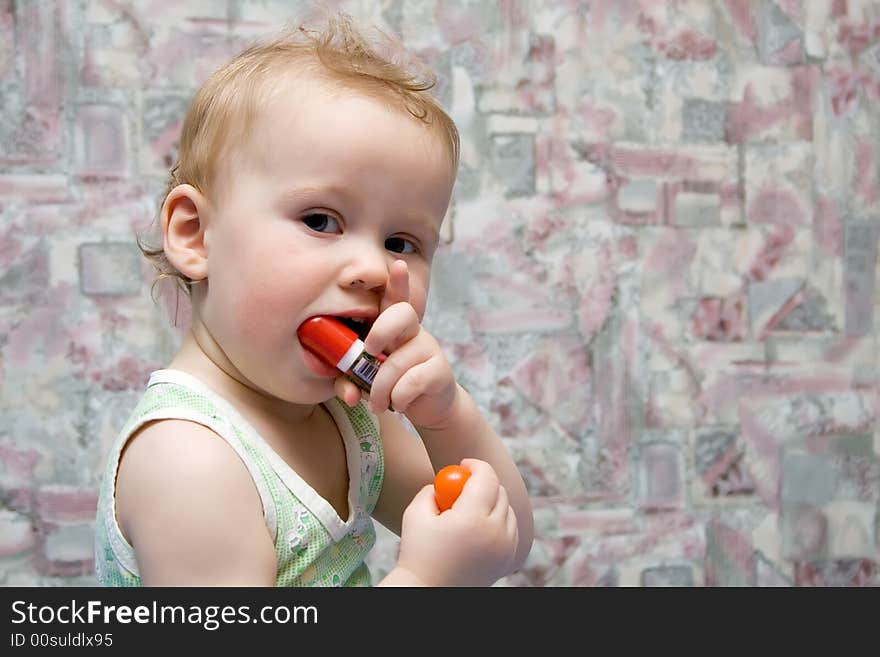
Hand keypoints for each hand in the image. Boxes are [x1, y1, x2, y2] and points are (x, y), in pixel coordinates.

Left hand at [334, 260, 457, 428]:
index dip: (398, 282)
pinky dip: (399, 397)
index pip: (395, 298)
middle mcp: (413, 331)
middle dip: (381, 330)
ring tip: (377, 403)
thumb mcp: (367, 380)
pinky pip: (413, 381)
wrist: (428, 407)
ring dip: (381, 388)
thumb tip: (348, 393)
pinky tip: (399, 404)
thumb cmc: (392, 384)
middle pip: (402, 314)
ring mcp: (428, 348)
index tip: (398, 264)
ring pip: (399, 361)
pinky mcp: (440, 370)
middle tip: (369, 352)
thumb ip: (351, 381)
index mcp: (393, 326)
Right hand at [393, 459, 518, 586]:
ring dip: (492, 501)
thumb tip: (444, 480)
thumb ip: (430, 490)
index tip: (464, 463)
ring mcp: (506, 548)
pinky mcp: (508, 559)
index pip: (486, 478)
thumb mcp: (415, 514)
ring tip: (469, 508)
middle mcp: (495, 533)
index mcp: (472, 519)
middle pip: (499, 492)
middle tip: (465, 483)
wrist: (428, 592)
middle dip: (483, 482)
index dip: (477, 465)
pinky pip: (511, 528)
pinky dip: (500, 520)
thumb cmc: (417, 552)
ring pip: (508, 509)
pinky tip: (480, 525)